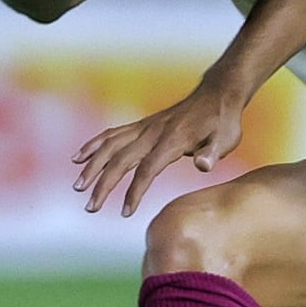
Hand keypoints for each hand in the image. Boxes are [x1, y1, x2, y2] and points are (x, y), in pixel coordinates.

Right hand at [74, 83, 244, 216]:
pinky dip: (94, 144)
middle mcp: (153, 132)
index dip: (134, 191)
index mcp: (172, 140)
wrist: (218, 94)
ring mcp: (145, 127)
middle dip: (103, 185)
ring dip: (92, 166)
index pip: (147, 169)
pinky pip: (112, 134)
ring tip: (78, 186)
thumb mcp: (227, 139)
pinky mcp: (142, 125)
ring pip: (110, 145)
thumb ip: (213, 153)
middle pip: (121, 159)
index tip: (126, 212)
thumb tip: (203, 165)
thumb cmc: (224, 122)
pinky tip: (79, 156)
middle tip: (90, 207)